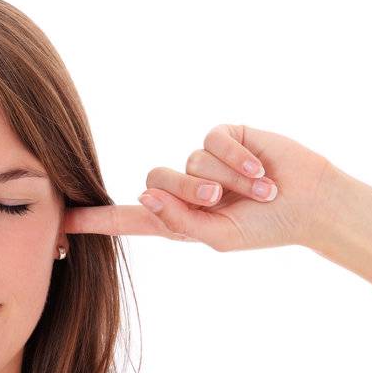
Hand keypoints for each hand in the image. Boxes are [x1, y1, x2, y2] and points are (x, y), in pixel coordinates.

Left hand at [61, 124, 336, 251]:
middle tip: (222, 201)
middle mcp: (185, 187)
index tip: (62, 223)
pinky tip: (261, 172)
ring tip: (256, 190)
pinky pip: (214, 141)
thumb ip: (180, 222)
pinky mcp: (226, 136)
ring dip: (223, 178)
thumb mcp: (219, 235)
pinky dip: (237, 159)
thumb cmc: (266, 227)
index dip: (96, 221)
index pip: (129, 219)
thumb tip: (146, 196)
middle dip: (188, 193)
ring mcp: (204, 161)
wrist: (309, 204)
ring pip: (189, 161)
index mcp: (178, 218)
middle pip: (156, 181)